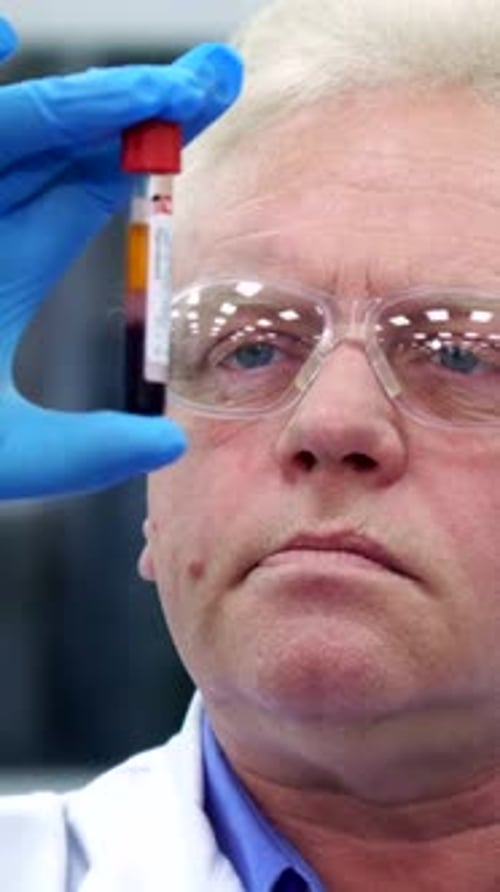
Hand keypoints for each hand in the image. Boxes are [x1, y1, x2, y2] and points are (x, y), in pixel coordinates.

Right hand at [0, 17, 242, 498]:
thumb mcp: (14, 451)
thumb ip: (87, 452)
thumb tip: (172, 449)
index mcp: (7, 261)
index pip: (90, 184)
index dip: (152, 146)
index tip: (211, 109)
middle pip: (67, 140)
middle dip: (140, 106)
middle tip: (216, 75)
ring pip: (12, 122)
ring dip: (84, 100)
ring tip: (161, 88)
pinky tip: (4, 29)